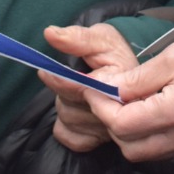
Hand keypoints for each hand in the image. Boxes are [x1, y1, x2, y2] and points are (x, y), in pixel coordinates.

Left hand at [40, 23, 136, 151]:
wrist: (127, 70)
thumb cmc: (113, 52)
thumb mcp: (100, 37)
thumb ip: (77, 38)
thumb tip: (50, 33)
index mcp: (119, 85)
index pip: (81, 90)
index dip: (59, 80)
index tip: (46, 70)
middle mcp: (116, 112)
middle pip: (71, 107)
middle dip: (63, 90)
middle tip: (69, 76)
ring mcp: (107, 130)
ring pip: (67, 120)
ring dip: (64, 105)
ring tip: (76, 91)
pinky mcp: (98, 141)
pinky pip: (68, 136)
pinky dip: (64, 125)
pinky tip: (74, 110)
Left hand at [82, 19, 173, 160]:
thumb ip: (139, 77)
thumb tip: (111, 89)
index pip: (121, 125)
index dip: (100, 106)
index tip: (93, 88)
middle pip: (130, 148)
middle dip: (112, 124)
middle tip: (108, 97)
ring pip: (148, 153)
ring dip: (130, 132)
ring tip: (129, 101)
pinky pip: (168, 148)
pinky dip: (151, 134)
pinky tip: (152, 108)